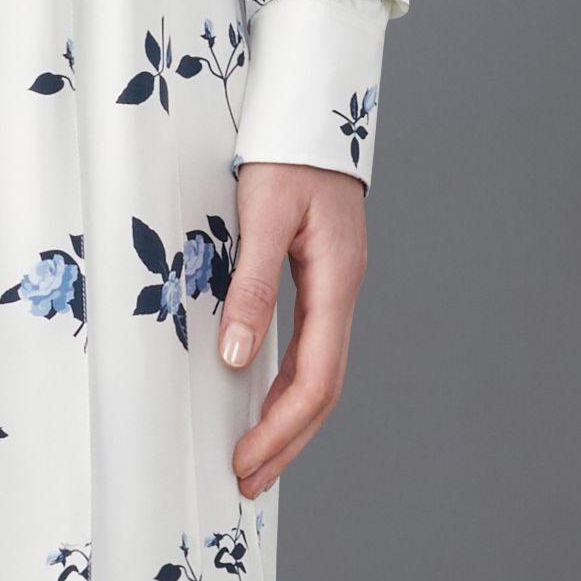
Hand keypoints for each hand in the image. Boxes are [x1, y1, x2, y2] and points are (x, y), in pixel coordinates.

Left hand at [217, 158, 367, 498]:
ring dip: (287, 416)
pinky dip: (287, 378)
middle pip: (322, 387)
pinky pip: (308, 342)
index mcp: (335, 281)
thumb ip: (253, 284)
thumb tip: (239, 358)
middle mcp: (341, 290)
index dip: (282, 429)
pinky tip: (262, 390)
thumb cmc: (287, 149)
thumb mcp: (263, 212)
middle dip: (286, 439)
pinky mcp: (319, 271)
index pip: (316, 379)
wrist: (311, 101)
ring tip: (254, 454)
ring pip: (318, 368)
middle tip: (247, 479)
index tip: (246, 461)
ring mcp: (333, 282)